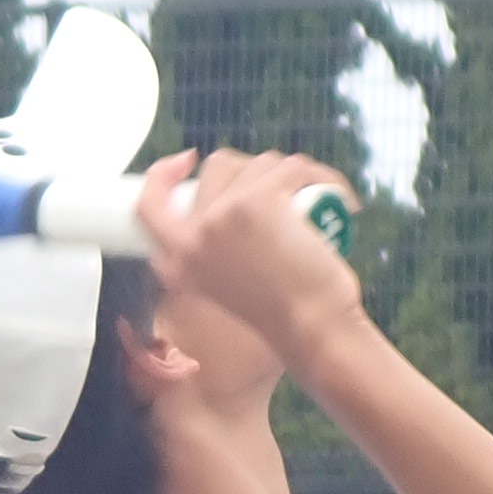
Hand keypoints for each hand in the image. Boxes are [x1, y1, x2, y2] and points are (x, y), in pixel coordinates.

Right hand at [135, 147, 366, 377]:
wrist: (313, 333)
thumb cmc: (283, 318)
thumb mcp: (226, 289)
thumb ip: (211, 257)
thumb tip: (220, 209)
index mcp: (176, 262)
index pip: (148, 205)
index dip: (163, 174)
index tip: (188, 160)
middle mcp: (191, 237)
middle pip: (217, 168)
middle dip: (256, 171)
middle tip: (286, 194)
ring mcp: (221, 215)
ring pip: (261, 164)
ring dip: (296, 175)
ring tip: (322, 205)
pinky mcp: (257, 201)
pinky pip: (293, 167)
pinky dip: (323, 177)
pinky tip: (344, 202)